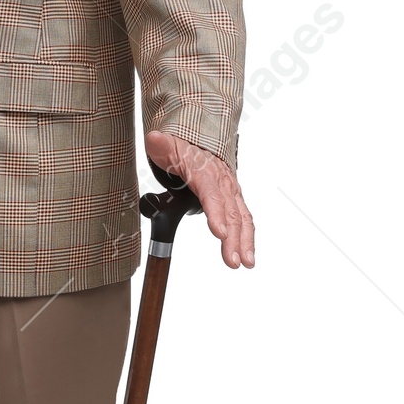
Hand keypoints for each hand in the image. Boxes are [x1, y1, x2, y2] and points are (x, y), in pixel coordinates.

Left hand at [145, 131, 253, 268]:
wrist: (199, 140)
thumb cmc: (181, 147)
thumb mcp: (166, 145)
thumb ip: (161, 145)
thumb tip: (155, 140)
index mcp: (205, 171)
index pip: (211, 193)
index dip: (216, 213)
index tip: (219, 233)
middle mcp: (223, 182)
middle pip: (230, 212)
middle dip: (233, 238)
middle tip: (231, 260)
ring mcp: (231, 192)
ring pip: (242, 218)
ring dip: (244, 242)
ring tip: (243, 263)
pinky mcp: (234, 200)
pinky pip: (244, 219)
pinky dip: (247, 239)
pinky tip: (246, 257)